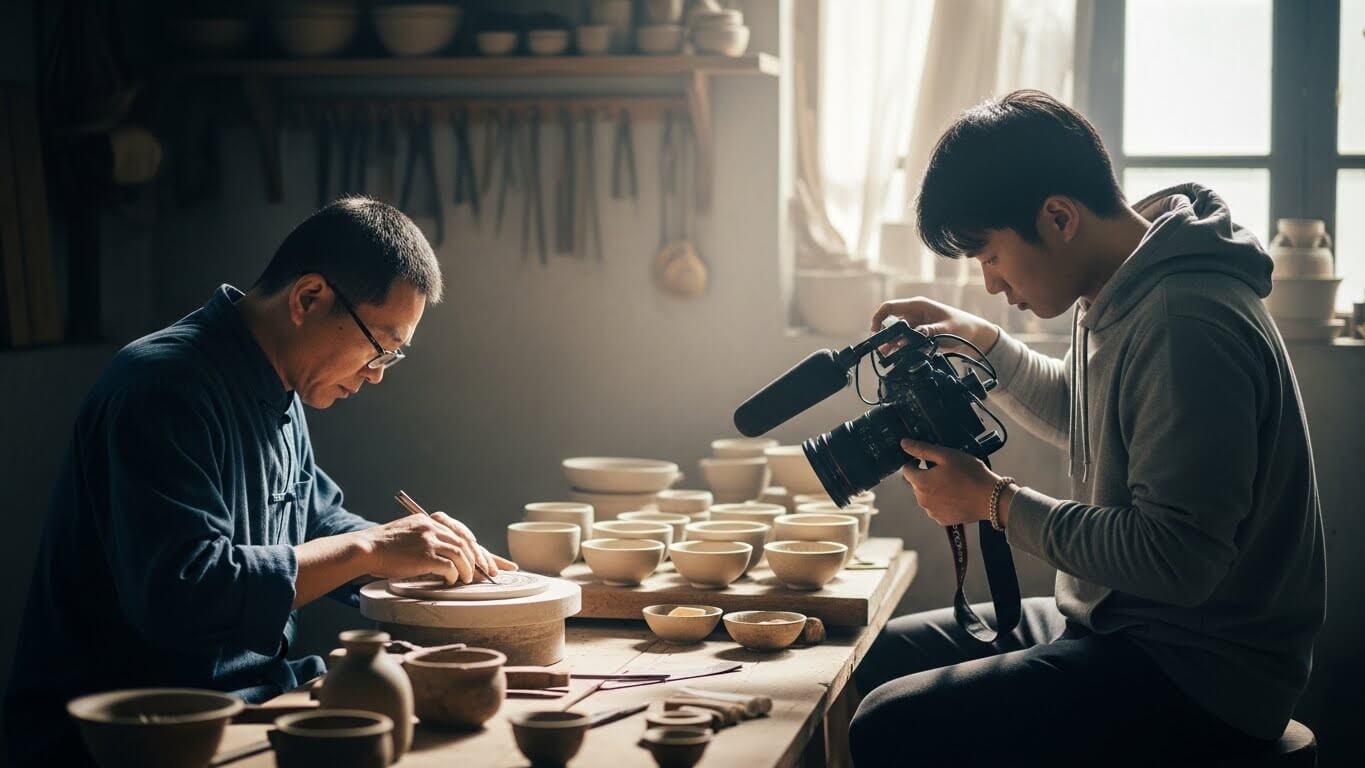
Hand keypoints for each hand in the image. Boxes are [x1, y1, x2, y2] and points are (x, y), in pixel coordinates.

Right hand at [357, 514, 517, 584]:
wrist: (366, 548)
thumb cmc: (386, 546)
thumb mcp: (410, 533)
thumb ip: (430, 538)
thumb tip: (452, 557)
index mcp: (431, 520)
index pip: (464, 533)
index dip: (483, 549)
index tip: (499, 563)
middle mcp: (433, 526)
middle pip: (468, 542)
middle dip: (483, 560)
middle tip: (491, 573)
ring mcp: (430, 539)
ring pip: (462, 553)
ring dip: (469, 569)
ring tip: (469, 579)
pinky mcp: (425, 554)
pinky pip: (449, 566)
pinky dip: (454, 575)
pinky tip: (451, 581)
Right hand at [870, 297, 998, 352]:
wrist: (974, 335)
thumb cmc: (962, 326)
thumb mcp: (945, 329)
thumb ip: (928, 332)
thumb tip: (911, 337)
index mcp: (918, 305)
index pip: (890, 307)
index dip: (878, 318)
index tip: (875, 332)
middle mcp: (914, 313)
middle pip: (891, 322)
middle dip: (885, 336)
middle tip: (882, 351)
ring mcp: (916, 324)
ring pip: (897, 334)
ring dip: (892, 344)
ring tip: (888, 356)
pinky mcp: (919, 334)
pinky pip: (905, 341)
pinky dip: (901, 348)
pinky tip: (900, 356)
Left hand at [898, 438, 1001, 526]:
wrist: (991, 498)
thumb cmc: (970, 475)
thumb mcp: (946, 455)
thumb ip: (922, 449)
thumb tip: (904, 444)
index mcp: (920, 483)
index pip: (906, 470)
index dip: (915, 462)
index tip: (927, 460)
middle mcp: (922, 500)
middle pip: (916, 484)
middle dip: (926, 476)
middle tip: (945, 471)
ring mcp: (932, 512)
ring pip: (927, 496)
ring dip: (934, 489)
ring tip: (953, 483)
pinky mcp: (943, 520)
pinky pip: (937, 508)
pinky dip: (942, 501)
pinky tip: (956, 495)